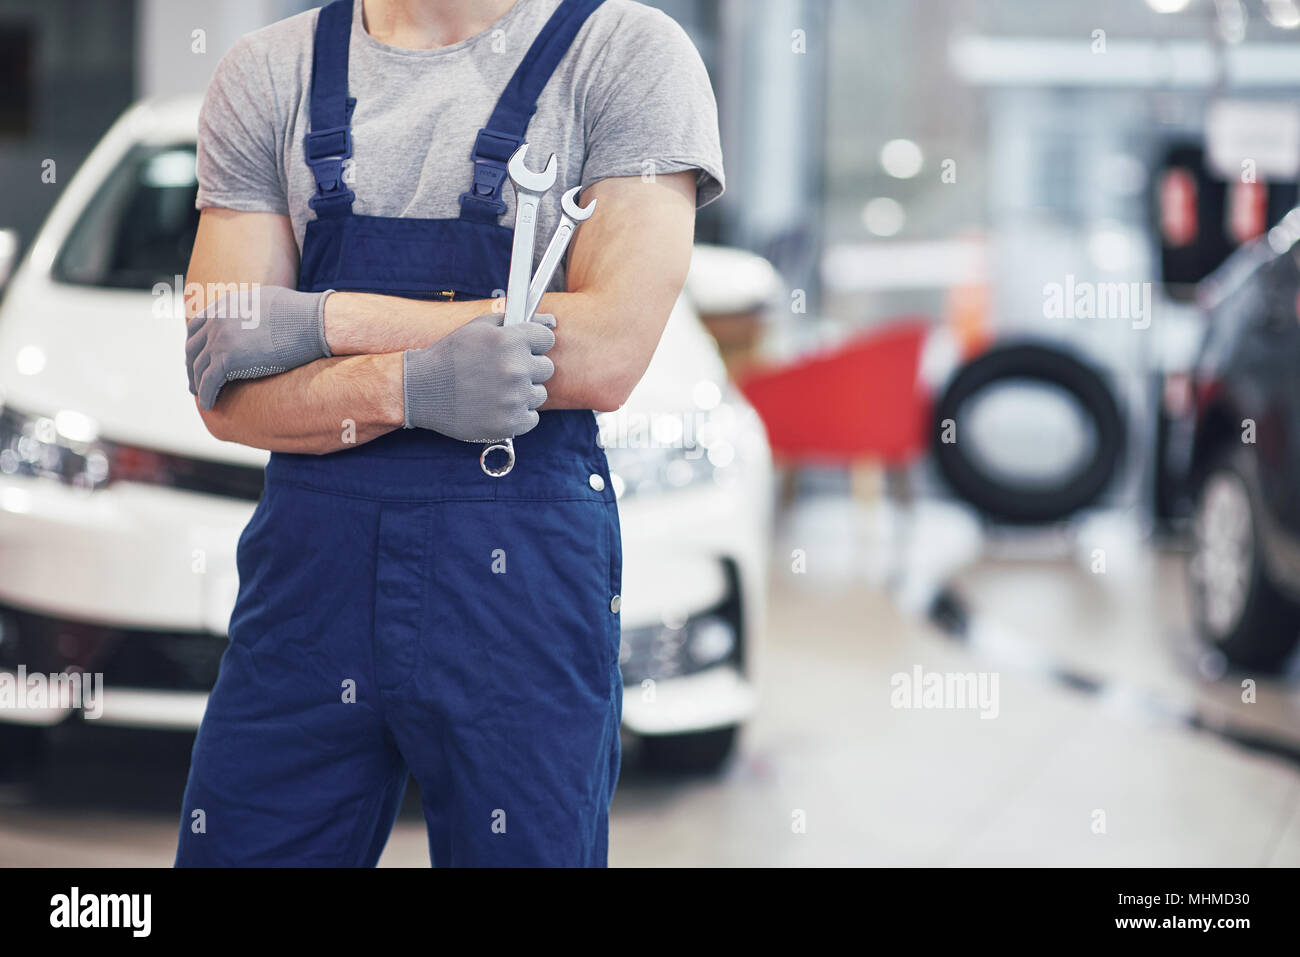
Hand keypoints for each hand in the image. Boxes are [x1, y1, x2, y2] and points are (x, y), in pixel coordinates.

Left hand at [187, 286, 332, 409]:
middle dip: (192, 367)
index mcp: (225, 306)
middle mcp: (217, 320)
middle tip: (195, 381)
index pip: (197, 327)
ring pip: (198, 368)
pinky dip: (206, 395)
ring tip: (201, 396)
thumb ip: (251, 310)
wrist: (313, 323)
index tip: (199, 359)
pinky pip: (208, 383)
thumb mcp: (268, 302)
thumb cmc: (302, 314)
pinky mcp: (227, 360)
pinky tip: (208, 405)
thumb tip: (257, 317)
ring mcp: (219, 340)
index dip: (195, 346)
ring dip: (198, 384)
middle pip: (193, 348)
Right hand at [402, 313, 555, 440]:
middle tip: (502, 372)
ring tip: (495, 390)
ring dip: (523, 392)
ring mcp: (514, 398)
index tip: (520, 349)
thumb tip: (552, 321)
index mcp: (510, 340)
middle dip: (528, 368)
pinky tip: (496, 407)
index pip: (547, 339)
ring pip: (540, 394)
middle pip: (546, 368)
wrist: (421, 390)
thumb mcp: (479, 327)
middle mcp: (515, 369)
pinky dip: (517, 415)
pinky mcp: (510, 424)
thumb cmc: (451, 355)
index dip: (533, 344)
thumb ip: (517, 320)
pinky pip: (532, 418)